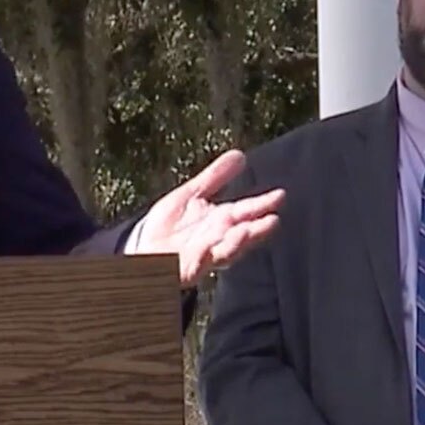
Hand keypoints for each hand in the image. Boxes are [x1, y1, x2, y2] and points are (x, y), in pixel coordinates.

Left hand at [135, 149, 281, 287]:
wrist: (146, 251)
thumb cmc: (171, 226)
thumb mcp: (192, 194)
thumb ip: (215, 177)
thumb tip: (240, 155)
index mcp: (220, 221)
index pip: (245, 211)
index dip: (262, 204)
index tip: (279, 195)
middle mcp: (217, 239)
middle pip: (241, 234)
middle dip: (256, 229)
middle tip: (272, 220)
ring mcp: (202, 256)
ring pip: (224, 253)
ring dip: (236, 244)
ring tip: (245, 231)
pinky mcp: (184, 269)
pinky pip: (195, 266)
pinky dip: (202, 260)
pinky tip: (205, 251)